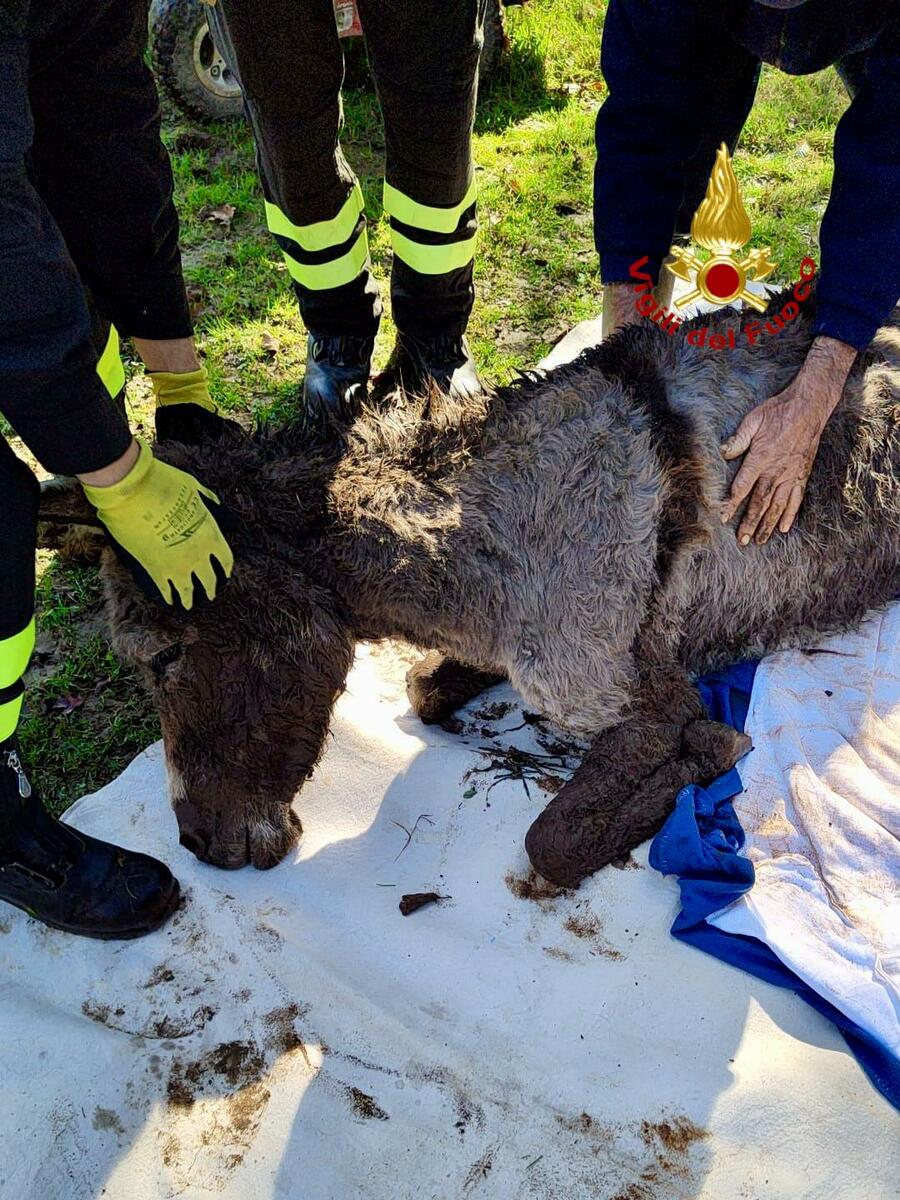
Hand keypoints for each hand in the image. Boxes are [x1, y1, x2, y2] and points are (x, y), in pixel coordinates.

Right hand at [81, 442, 233, 608]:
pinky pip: (166, 589)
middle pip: (209, 579)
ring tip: (189, 604)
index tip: (224, 574)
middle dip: (210, 588)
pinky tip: (169, 599)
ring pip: (188, 590)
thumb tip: (215, 504)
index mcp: (211, 534)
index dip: (225, 568)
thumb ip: (206, 499)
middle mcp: (199, 555)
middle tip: (209, 594)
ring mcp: (178, 565)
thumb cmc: (164, 484)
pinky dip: (168, 595)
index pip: (225, 559)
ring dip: (189, 598)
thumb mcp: (193, 488)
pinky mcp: (155, 570)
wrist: (132, 492)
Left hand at [721, 337, 855, 544]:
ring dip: (767, 525)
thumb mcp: (753, 420)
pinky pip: (796, 499)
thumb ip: (738, 440)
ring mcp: (790, 475)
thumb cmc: (778, 411)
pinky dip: (789, 514)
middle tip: (741, 541)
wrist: (809, 406)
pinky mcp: (802, 474)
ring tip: (758, 540)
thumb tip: (722, 453)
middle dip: (749, 523)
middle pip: (760, 503)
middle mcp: (775, 471)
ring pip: (777, 506)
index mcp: (760, 459)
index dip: (731, 504)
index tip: (723, 518)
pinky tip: (784, 528)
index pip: (742, 488)